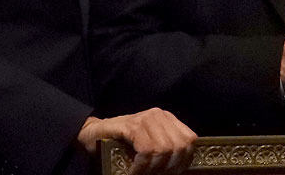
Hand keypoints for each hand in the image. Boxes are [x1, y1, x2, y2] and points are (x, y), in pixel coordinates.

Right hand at [77, 108, 196, 174]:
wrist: (93, 133)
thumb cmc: (122, 143)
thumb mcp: (149, 144)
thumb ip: (165, 149)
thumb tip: (180, 167)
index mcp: (167, 119)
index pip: (190, 139)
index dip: (185, 160)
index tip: (172, 173)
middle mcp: (159, 115)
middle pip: (180, 146)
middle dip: (170, 167)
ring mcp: (146, 118)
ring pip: (164, 149)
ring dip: (154, 169)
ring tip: (143, 174)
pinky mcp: (132, 126)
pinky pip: (146, 150)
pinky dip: (141, 166)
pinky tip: (133, 172)